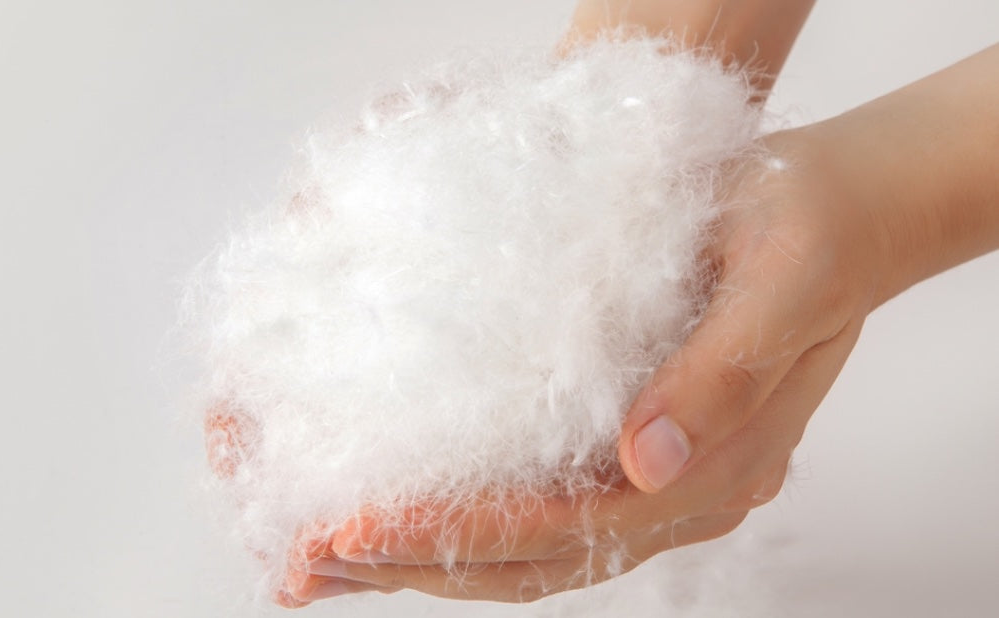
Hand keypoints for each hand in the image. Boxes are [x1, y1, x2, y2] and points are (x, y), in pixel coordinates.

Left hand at [278, 126, 880, 603]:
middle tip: (312, 554)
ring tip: (328, 550)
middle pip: (535, 556)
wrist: (837, 210)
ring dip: (426, 553)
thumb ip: (723, 378)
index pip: (573, 524)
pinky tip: (395, 506)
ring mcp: (651, 474)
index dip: (464, 531)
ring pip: (524, 544)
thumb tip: (647, 463)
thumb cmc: (809, 229)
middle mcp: (680, 489)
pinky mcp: (623, 446)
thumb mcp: (783, 283)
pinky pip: (531, 502)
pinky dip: (457, 515)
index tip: (361, 524)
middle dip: (419, 561)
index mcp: (722, 465)